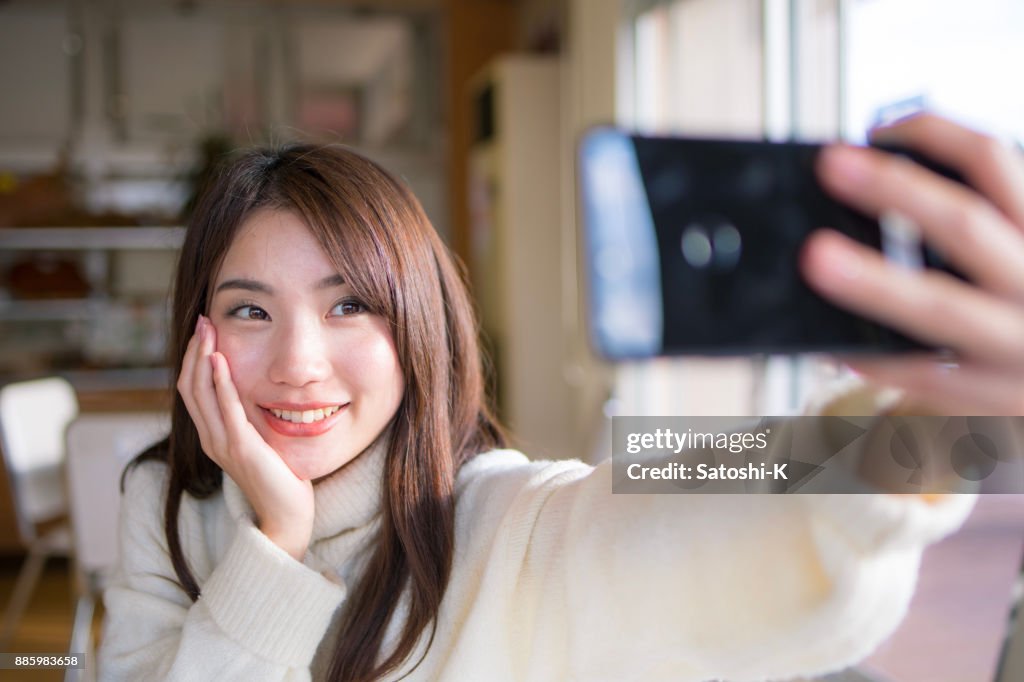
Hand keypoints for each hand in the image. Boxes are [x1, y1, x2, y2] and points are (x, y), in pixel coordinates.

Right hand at [177, 315, 314, 559]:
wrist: (288, 515)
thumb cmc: (281, 478)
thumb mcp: (262, 440)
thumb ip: (252, 418)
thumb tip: (257, 390)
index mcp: (214, 436)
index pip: (192, 390)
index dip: (193, 358)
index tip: (203, 329)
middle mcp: (211, 439)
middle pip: (189, 386)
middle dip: (194, 350)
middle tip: (202, 320)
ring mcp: (223, 445)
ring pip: (200, 394)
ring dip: (202, 358)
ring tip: (207, 331)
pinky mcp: (240, 448)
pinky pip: (225, 409)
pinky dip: (220, 383)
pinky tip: (220, 360)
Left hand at [802, 114, 1023, 414]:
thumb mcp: (1021, 245)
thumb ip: (988, 217)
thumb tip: (888, 179)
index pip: (994, 160)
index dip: (933, 135)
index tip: (876, 130)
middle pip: (964, 223)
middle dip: (894, 190)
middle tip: (833, 166)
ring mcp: (1015, 342)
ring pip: (939, 306)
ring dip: (873, 280)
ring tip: (818, 257)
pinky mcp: (992, 396)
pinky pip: (924, 376)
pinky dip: (876, 357)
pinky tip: (839, 345)